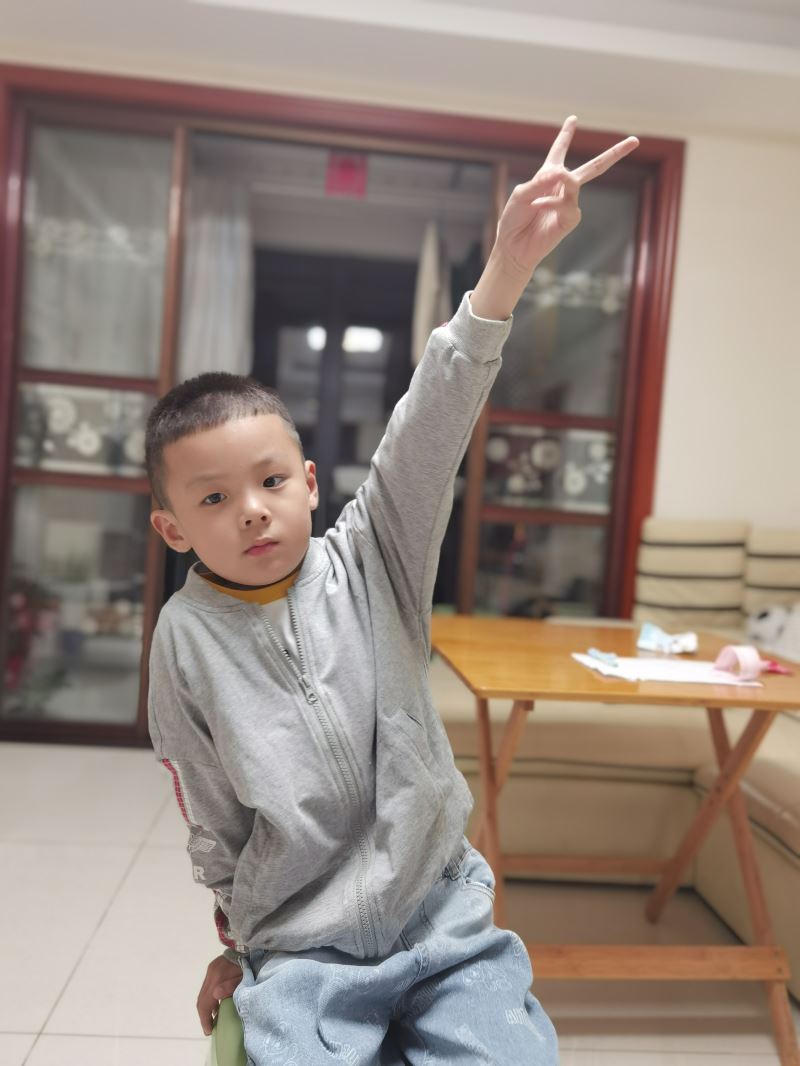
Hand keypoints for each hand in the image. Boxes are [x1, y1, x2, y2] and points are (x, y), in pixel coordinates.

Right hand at [197, 954, 242, 1035]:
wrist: (249, 947)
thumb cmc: (249, 966)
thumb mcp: (244, 978)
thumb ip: (230, 987)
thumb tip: (216, 996)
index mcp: (217, 977)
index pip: (205, 1003)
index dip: (205, 1019)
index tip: (209, 1031)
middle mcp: (210, 973)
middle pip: (201, 999)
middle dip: (204, 1016)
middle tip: (209, 1028)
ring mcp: (211, 970)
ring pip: (202, 994)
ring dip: (206, 1007)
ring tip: (213, 1019)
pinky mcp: (213, 968)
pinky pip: (207, 987)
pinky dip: (209, 998)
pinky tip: (217, 1005)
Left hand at [471, 116, 638, 319]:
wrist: (513, 247)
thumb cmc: (513, 220)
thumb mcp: (522, 194)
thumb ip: (541, 181)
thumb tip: (563, 173)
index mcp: (547, 176)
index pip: (559, 151)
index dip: (566, 135)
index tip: (573, 119)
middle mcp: (561, 187)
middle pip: (592, 167)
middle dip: (613, 154)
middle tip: (635, 140)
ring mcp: (568, 203)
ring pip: (577, 183)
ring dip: (563, 181)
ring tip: (545, 190)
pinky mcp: (569, 220)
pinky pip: (567, 204)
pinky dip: (552, 203)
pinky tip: (538, 206)